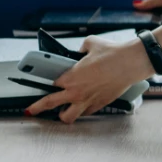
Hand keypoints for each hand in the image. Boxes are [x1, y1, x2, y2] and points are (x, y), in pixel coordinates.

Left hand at [24, 35, 153, 123]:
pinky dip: (81, 110)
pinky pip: (85, 113)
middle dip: (37, 108)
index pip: (51, 83)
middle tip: (30, 111)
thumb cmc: (112, 54)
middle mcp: (76, 92)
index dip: (46, 82)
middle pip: (49, 104)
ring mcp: (87, 100)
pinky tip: (82, 105)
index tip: (40, 82)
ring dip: (62, 115)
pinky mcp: (99, 104)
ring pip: (67, 117)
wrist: (130, 63)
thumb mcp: (90, 44)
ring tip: (60, 112)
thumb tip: (79, 53)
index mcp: (71, 76)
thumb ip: (80, 49)